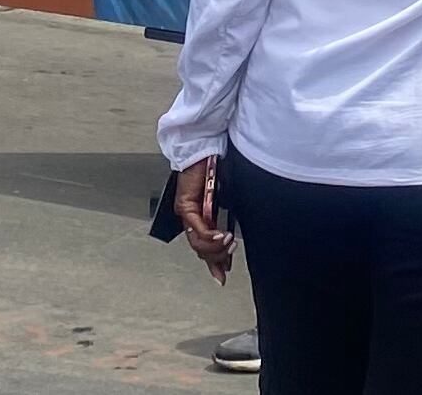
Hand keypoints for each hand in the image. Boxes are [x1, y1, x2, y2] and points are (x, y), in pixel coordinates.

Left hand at [174, 157, 233, 283]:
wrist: (205, 147)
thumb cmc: (215, 167)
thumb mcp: (227, 196)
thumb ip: (228, 215)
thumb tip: (236, 232)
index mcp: (201, 216)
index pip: (205, 246)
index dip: (214, 263)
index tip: (223, 276)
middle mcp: (190, 217)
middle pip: (200, 249)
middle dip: (217, 257)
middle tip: (230, 256)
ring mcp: (186, 213)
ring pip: (197, 243)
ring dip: (214, 248)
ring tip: (228, 244)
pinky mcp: (185, 205)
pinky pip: (197, 228)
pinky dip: (210, 235)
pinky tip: (221, 237)